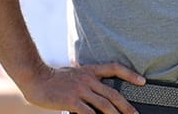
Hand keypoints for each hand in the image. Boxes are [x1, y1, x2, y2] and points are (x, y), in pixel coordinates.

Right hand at [18, 63, 144, 113]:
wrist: (35, 77)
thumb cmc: (53, 78)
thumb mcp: (74, 73)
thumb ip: (86, 81)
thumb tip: (98, 92)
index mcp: (90, 70)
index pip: (115, 68)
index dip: (130, 74)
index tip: (143, 81)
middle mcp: (88, 79)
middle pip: (113, 93)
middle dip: (126, 106)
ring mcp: (80, 90)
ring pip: (104, 104)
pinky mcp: (72, 100)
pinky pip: (88, 113)